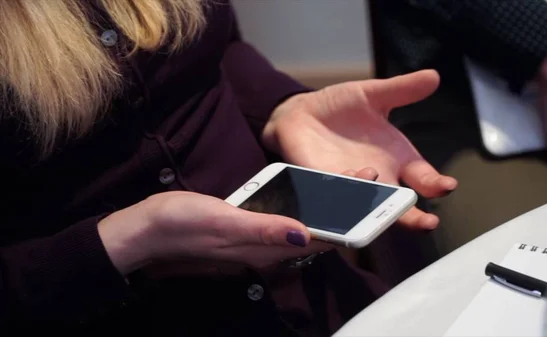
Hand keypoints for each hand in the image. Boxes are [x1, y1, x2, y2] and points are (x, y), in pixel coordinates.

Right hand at [98, 169, 376, 275]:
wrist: (146, 229)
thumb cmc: (180, 224)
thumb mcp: (222, 222)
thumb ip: (263, 228)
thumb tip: (304, 233)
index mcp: (265, 247)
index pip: (318, 237)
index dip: (348, 221)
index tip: (372, 198)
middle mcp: (267, 246)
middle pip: (317, 229)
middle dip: (345, 208)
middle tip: (367, 179)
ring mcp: (257, 236)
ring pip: (303, 222)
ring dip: (328, 204)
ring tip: (349, 180)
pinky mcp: (247, 225)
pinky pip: (284, 215)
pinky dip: (303, 202)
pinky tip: (309, 189)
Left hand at [263, 70, 456, 229]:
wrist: (301, 112)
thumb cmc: (340, 107)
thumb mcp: (372, 94)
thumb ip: (401, 90)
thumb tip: (433, 76)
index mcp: (397, 159)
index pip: (423, 178)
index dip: (436, 184)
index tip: (447, 187)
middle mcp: (378, 178)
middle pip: (400, 205)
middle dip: (413, 216)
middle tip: (427, 223)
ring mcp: (351, 186)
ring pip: (367, 207)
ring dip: (375, 206)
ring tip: (383, 198)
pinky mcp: (322, 186)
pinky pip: (334, 197)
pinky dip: (341, 195)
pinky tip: (347, 186)